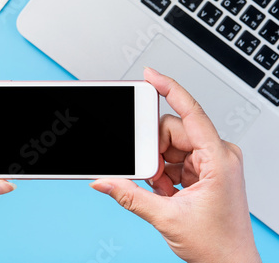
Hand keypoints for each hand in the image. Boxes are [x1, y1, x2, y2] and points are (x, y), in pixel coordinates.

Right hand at [90, 68, 260, 262]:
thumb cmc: (217, 244)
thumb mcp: (166, 218)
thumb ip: (130, 195)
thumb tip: (102, 180)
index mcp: (218, 159)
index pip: (192, 113)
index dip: (170, 90)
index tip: (150, 76)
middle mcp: (218, 156)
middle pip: (171, 131)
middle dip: (152, 150)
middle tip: (148, 175)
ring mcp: (212, 163)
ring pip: (169, 146)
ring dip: (156, 167)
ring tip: (161, 191)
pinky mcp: (204, 172)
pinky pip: (173, 160)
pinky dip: (161, 174)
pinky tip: (164, 192)